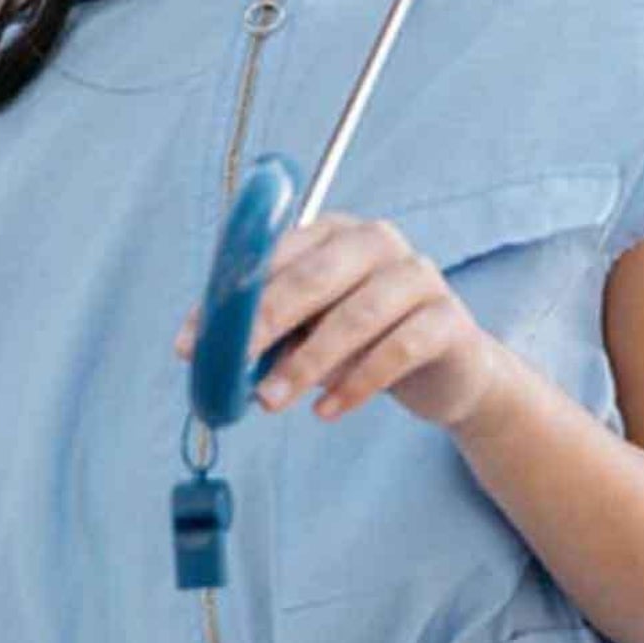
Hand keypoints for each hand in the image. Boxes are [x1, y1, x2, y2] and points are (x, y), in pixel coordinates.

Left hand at [172, 213, 503, 430]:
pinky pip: (398, 348)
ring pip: (357, 314)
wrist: (452, 370)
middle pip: (315, 275)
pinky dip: (357, 383)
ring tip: (271, 401)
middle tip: (230, 366)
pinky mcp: (448, 319)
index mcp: (335, 231)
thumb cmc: (367, 341)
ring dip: (307, 362)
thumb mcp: (311, 331)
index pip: (274, 255)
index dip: (230, 298)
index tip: (192, 343)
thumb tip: (211, 355)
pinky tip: (327, 411)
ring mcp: (419, 276)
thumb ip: (270, 333)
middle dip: (265, 322)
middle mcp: (378, 241)